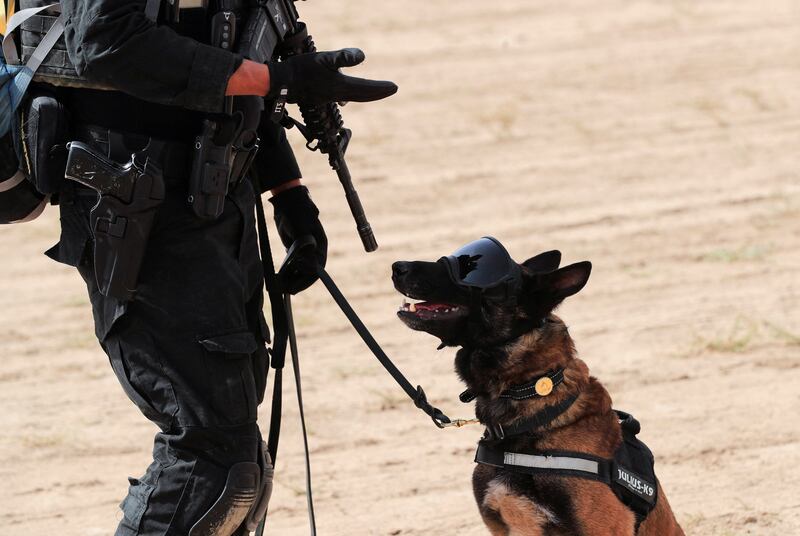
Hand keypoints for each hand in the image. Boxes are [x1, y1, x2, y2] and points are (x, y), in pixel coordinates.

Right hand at [267, 48, 397, 105]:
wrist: (282, 83)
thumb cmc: (301, 70)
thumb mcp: (324, 59)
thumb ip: (343, 57)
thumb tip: (362, 56)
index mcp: (341, 86)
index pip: (367, 88)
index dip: (381, 88)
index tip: (394, 87)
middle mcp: (338, 95)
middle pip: (364, 95)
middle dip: (379, 92)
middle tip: (392, 89)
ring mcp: (330, 97)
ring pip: (354, 97)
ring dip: (367, 94)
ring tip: (377, 92)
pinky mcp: (322, 96)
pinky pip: (343, 97)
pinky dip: (352, 95)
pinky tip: (348, 96)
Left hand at [269, 185, 327, 293]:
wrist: (287, 202)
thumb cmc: (296, 214)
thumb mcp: (301, 231)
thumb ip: (306, 248)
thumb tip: (313, 267)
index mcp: (320, 247)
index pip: (317, 269)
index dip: (307, 280)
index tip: (295, 287)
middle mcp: (314, 251)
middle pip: (309, 273)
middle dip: (298, 282)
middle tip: (285, 290)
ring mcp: (305, 252)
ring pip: (300, 271)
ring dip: (292, 279)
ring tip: (280, 285)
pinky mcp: (296, 251)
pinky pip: (293, 266)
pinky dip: (287, 273)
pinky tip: (278, 277)